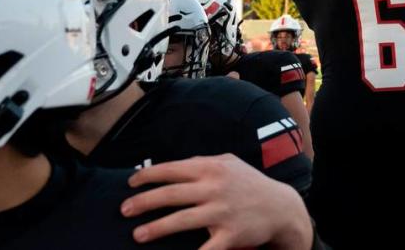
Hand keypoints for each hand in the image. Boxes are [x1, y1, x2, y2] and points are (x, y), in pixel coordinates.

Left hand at [121, 154, 312, 249]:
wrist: (280, 207)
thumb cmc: (250, 184)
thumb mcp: (230, 163)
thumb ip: (203, 162)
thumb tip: (172, 166)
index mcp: (212, 168)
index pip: (172, 169)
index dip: (147, 176)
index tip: (131, 184)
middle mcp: (215, 188)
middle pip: (171, 194)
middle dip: (143, 202)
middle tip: (124, 210)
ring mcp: (222, 212)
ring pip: (181, 220)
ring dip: (155, 228)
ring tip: (138, 234)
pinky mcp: (230, 235)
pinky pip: (204, 248)